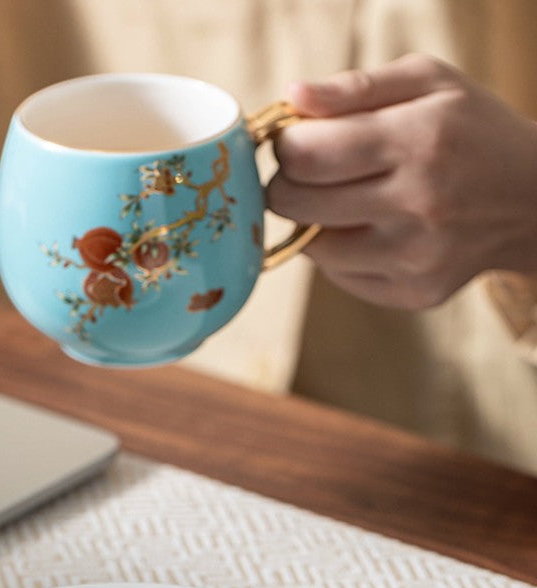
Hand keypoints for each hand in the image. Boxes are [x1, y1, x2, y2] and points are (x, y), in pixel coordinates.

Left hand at [268, 54, 536, 308]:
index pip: (306, 155)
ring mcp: (416, 257)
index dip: (287, 147)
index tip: (296, 142)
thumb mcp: (428, 82)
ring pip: (312, 247)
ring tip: (344, 200)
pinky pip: (339, 276)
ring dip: (311, 222)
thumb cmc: (472, 132)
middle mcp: (418, 204)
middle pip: (296, 205)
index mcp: (419, 140)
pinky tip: (369, 230)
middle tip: (308, 173)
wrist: (536, 199)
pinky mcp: (413, 292)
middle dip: (286, 185)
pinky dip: (339, 252)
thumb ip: (354, 87)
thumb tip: (292, 97)